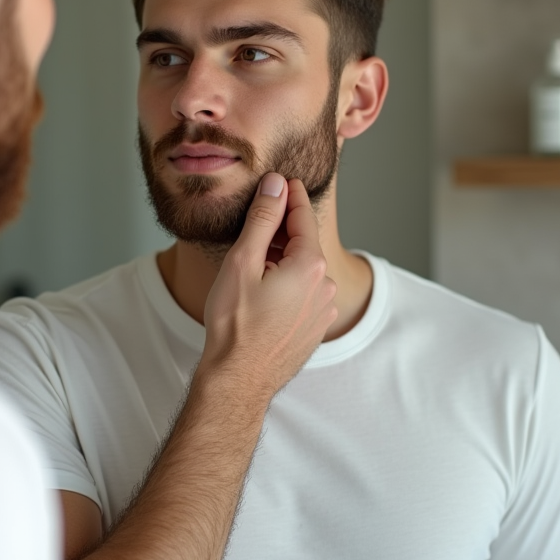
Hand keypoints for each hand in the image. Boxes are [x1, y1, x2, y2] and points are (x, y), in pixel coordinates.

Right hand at [200, 173, 337, 398]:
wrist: (238, 379)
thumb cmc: (235, 324)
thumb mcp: (243, 262)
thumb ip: (263, 219)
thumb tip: (276, 185)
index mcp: (310, 266)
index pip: (303, 216)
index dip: (290, 195)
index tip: (282, 181)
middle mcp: (325, 287)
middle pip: (304, 243)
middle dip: (282, 231)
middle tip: (254, 226)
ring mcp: (323, 311)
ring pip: (304, 271)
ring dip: (283, 260)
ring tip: (251, 267)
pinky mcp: (315, 329)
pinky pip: (304, 294)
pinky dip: (287, 284)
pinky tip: (262, 293)